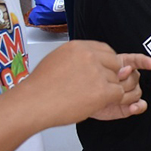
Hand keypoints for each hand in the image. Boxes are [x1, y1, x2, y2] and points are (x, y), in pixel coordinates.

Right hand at [21, 41, 150, 127]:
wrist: (32, 104)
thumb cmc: (39, 88)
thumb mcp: (57, 60)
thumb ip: (77, 58)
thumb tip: (93, 61)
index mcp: (78, 46)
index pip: (106, 50)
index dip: (107, 62)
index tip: (104, 70)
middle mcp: (89, 56)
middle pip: (115, 63)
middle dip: (110, 76)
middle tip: (97, 87)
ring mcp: (96, 73)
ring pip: (117, 79)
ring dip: (109, 89)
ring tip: (90, 97)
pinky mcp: (101, 90)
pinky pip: (118, 93)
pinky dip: (112, 100)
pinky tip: (97, 103)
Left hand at [90, 52, 150, 120]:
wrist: (80, 104)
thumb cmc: (86, 85)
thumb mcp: (95, 71)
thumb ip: (112, 67)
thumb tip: (128, 69)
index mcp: (121, 66)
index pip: (136, 60)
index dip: (144, 61)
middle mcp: (128, 79)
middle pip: (135, 78)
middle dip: (122, 83)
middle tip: (108, 88)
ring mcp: (130, 93)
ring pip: (137, 91)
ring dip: (125, 96)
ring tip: (111, 98)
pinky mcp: (131, 107)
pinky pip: (142, 105)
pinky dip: (138, 106)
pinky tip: (132, 107)